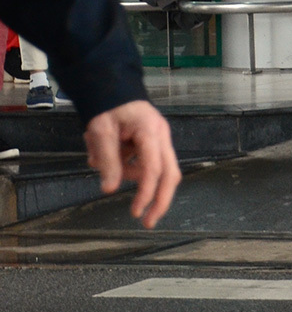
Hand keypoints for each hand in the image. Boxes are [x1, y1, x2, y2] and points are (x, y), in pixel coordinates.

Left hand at [83, 100, 180, 228]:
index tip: (136, 212)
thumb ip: (108, 160)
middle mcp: (162, 137)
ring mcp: (161, 140)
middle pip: (170, 174)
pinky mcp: (154, 144)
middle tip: (148, 222)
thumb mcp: (101, 132)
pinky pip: (147, 164)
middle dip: (161, 200)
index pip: (153, 168)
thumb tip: (110, 189)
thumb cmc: (109, 107)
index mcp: (150, 131)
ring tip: (102, 160)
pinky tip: (111, 156)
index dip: (146, 192)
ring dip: (132, 177)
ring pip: (159, 171)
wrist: (113, 89)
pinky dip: (129, 168)